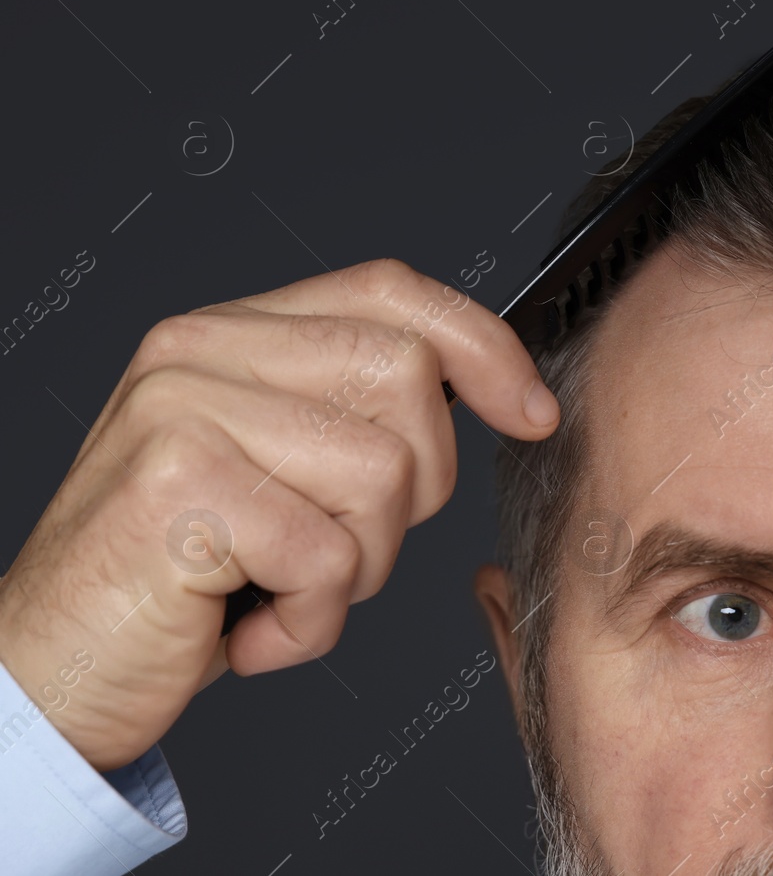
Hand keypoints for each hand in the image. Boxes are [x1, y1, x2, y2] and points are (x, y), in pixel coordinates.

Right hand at [0, 259, 557, 769]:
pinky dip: (311, 624)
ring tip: (283, 588)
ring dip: (358, 568)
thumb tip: (491, 386)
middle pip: (406, 377)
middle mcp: (198, 352)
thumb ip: (350, 408)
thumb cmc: (175, 579)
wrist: (49, 673)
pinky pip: (329, 556)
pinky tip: (251, 629)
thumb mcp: (275, 469)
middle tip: (340, 546)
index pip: (390, 291)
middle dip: (415, 489)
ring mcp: (181, 412)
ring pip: (382, 472)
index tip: (530, 409)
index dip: (481, 345)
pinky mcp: (178, 489)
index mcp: (230, 333)